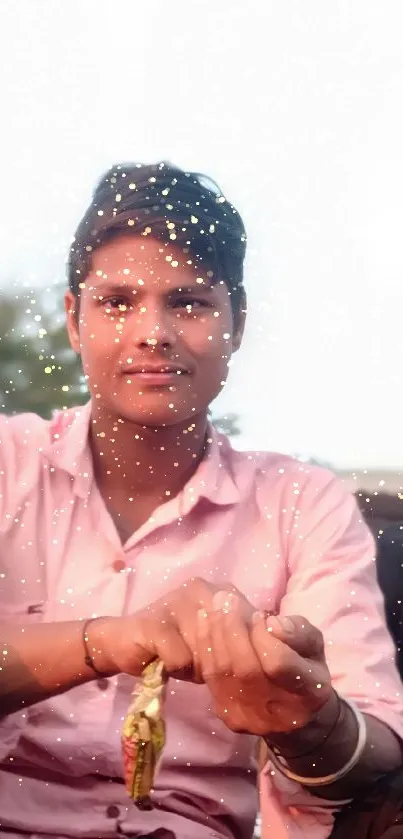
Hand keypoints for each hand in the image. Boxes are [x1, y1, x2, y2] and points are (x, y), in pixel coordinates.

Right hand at [96, 578, 252, 679]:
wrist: (124, 644)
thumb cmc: (175, 644)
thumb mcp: (214, 640)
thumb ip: (240, 639)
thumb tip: (272, 654)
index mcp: (221, 591)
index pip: (253, 625)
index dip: (247, 652)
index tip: (233, 664)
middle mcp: (201, 589)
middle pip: (231, 640)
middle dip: (222, 662)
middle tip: (204, 665)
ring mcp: (178, 602)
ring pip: (208, 652)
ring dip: (198, 668)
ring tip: (186, 663)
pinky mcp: (155, 624)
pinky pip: (182, 660)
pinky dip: (178, 670)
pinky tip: (167, 664)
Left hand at [195, 591, 331, 736]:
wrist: (295, 713)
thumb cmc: (305, 667)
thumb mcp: (314, 645)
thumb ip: (298, 633)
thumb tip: (272, 624)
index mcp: (310, 693)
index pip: (278, 664)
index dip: (263, 636)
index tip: (259, 614)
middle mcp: (280, 713)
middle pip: (246, 669)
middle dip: (233, 629)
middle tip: (226, 599)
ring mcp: (252, 719)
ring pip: (224, 673)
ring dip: (215, 634)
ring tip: (214, 606)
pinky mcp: (230, 717)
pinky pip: (211, 678)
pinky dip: (205, 646)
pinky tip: (204, 622)